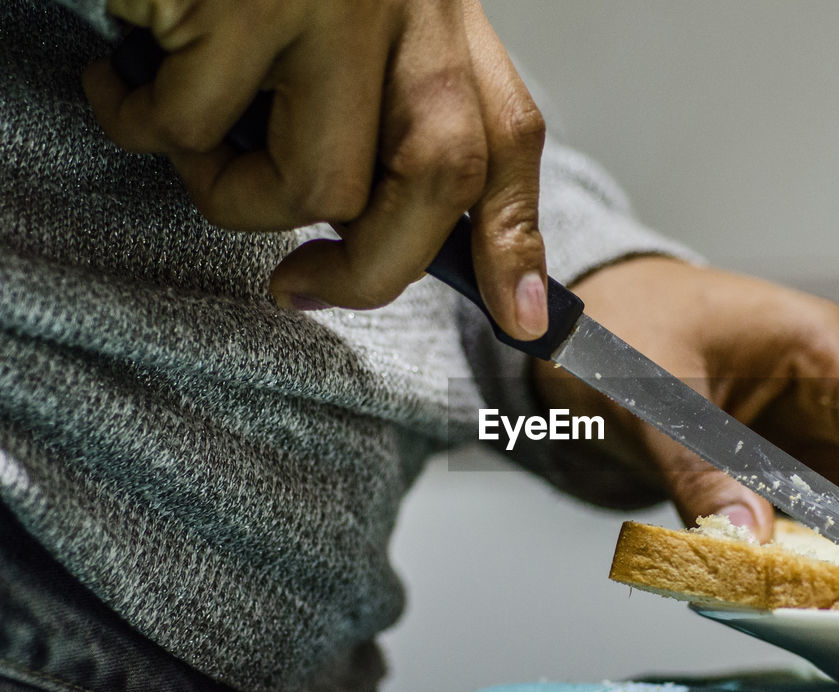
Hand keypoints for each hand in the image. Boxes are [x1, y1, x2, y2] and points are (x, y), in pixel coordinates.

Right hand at [83, 0, 548, 337]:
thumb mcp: (351, 18)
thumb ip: (383, 104)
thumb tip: (373, 229)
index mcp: (440, 12)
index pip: (507, 140)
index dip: (515, 242)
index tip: (521, 321)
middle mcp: (407, 4)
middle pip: (436, 185)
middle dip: (367, 272)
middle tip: (299, 287)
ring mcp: (330, 3)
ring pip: (314, 184)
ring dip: (232, 191)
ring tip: (183, 129)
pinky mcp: (242, 1)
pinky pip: (194, 128)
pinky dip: (143, 124)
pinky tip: (125, 80)